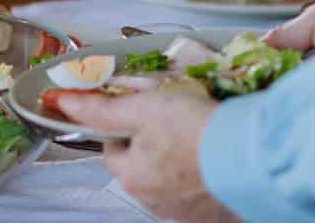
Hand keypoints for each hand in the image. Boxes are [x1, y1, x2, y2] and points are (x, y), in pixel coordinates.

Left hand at [54, 91, 238, 222]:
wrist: (250, 154)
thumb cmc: (195, 129)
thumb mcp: (143, 107)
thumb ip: (101, 109)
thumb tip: (63, 102)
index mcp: (132, 177)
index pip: (112, 149)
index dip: (126, 126)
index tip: (145, 113)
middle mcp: (153, 201)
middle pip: (140, 166)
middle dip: (151, 145)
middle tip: (175, 122)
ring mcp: (183, 212)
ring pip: (167, 180)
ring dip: (176, 162)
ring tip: (198, 138)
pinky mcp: (210, 215)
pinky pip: (196, 193)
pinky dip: (200, 177)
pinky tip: (213, 159)